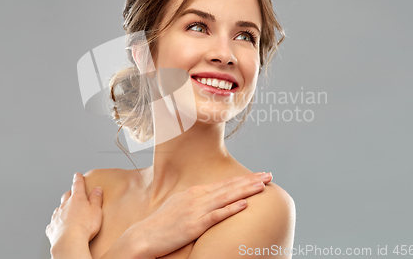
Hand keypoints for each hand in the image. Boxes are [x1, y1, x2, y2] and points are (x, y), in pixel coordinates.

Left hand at [46, 173, 103, 250]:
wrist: (70, 242)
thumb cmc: (85, 227)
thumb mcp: (96, 210)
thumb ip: (96, 199)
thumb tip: (97, 189)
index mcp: (77, 199)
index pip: (77, 185)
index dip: (78, 179)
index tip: (77, 175)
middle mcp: (65, 205)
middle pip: (66, 196)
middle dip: (70, 194)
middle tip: (73, 194)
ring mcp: (57, 216)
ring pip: (59, 209)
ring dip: (63, 209)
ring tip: (67, 212)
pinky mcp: (52, 228)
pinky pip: (53, 224)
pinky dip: (56, 223)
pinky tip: (59, 227)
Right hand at [121, 172, 272, 257]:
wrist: (143, 236)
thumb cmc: (161, 225)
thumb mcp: (179, 206)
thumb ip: (195, 202)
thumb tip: (209, 200)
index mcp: (194, 192)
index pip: (224, 184)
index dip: (242, 179)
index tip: (258, 175)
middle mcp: (197, 197)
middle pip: (229, 187)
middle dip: (250, 180)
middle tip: (268, 175)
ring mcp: (196, 210)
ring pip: (227, 197)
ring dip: (246, 190)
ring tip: (263, 185)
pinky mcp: (194, 225)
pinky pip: (217, 215)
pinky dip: (232, 208)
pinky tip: (245, 204)